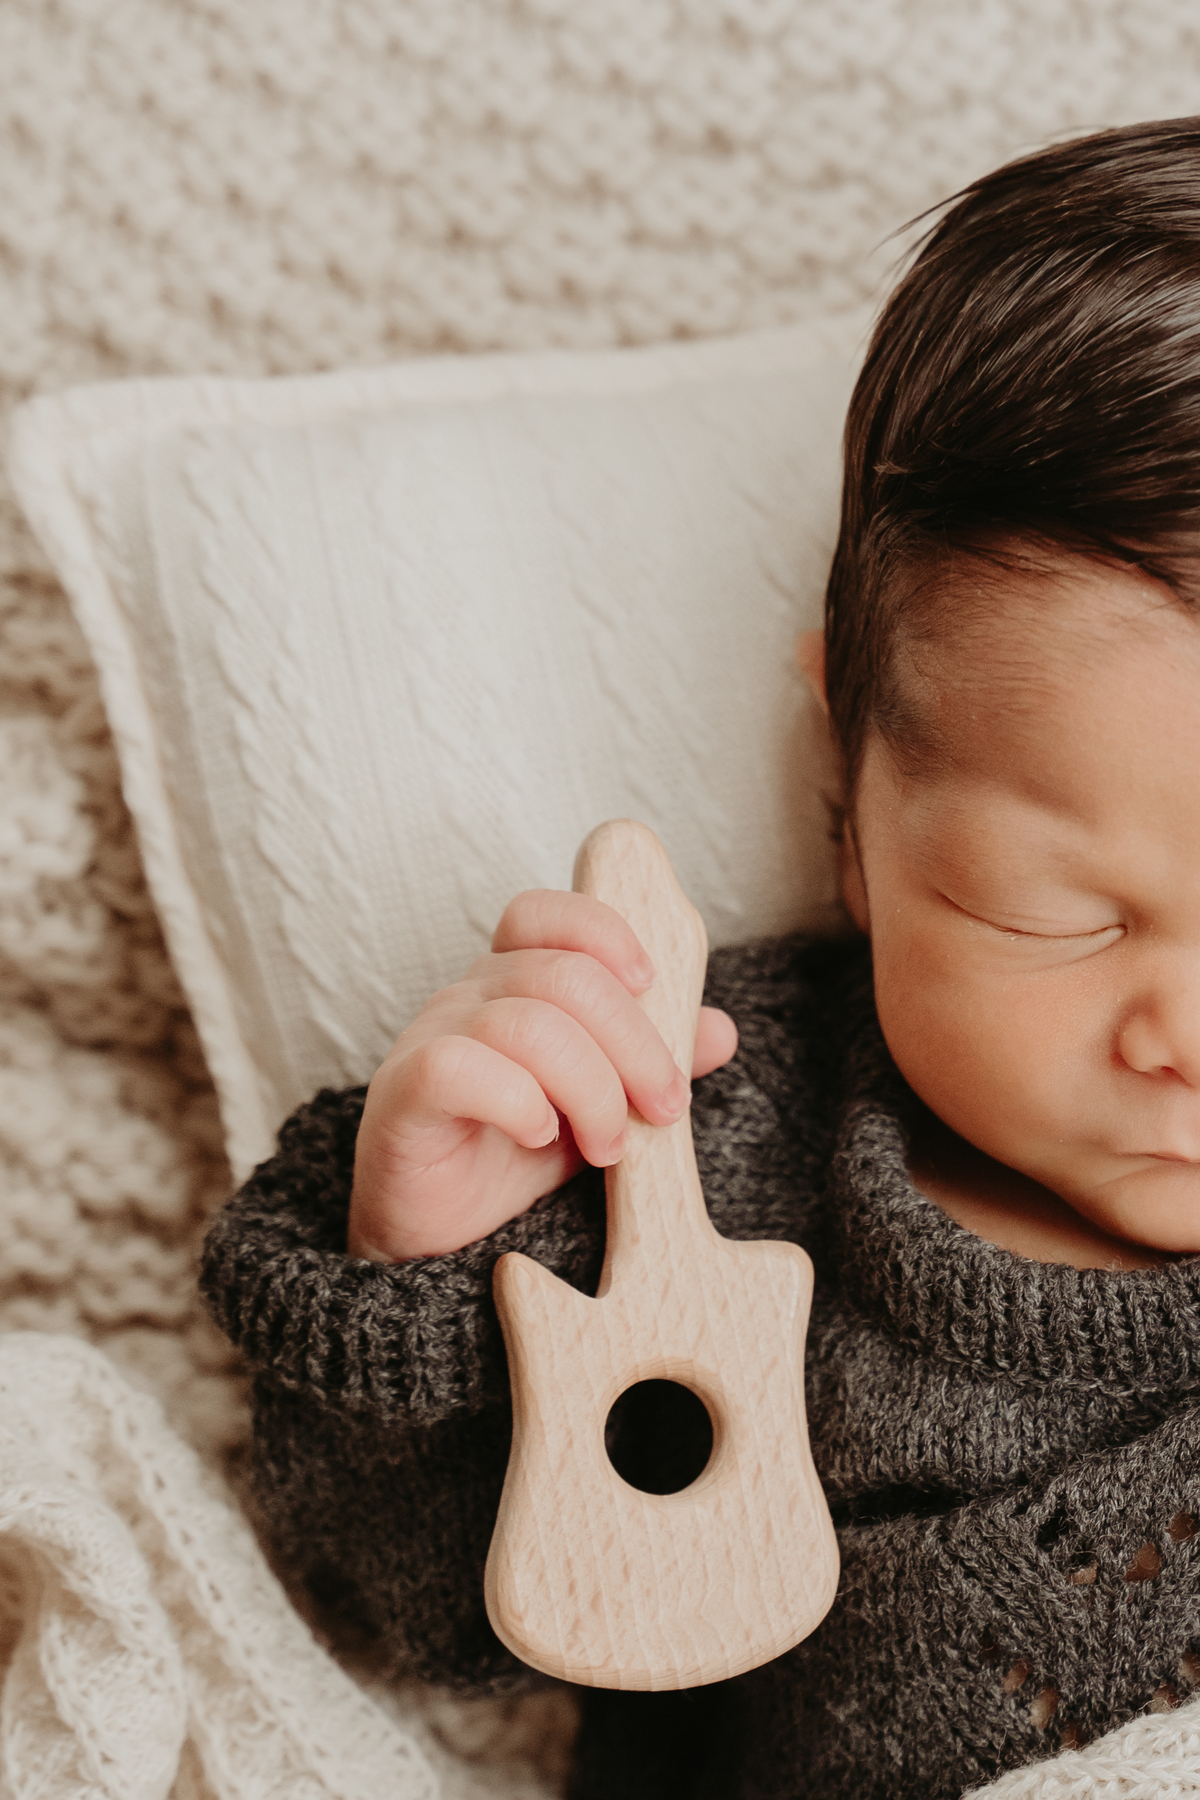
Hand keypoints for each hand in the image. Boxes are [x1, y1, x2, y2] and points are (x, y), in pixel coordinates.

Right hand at [347, 889, 737, 1261]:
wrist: (434, 1242)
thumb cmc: (508, 1161)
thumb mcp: (599, 1107)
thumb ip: (649, 1065)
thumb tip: (720, 1029)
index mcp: (510, 984)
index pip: (544, 914)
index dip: (602, 930)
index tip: (650, 983)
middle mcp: (466, 996)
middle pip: (564, 975)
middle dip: (634, 1044)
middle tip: (662, 1109)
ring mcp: (429, 1039)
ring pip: (528, 1023)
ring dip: (592, 1089)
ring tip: (608, 1146)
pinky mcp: (403, 1093)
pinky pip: (460, 1067)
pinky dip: (518, 1102)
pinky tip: (538, 1137)